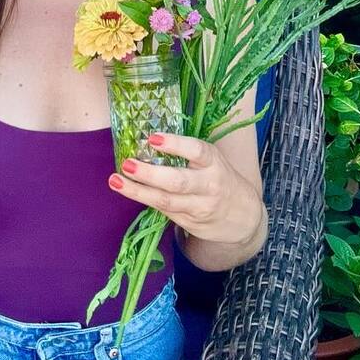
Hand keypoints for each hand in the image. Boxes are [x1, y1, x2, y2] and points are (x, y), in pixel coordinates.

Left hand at [107, 132, 264, 246]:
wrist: (243, 216)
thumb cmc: (219, 177)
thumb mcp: (211, 159)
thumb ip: (187, 152)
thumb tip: (148, 137)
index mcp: (213, 162)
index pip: (196, 151)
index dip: (175, 144)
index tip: (152, 138)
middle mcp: (208, 185)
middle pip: (177, 181)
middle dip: (150, 173)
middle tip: (127, 163)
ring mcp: (199, 207)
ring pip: (166, 201)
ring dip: (138, 191)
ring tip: (116, 181)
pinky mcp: (189, 222)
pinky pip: (164, 210)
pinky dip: (145, 199)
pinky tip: (128, 190)